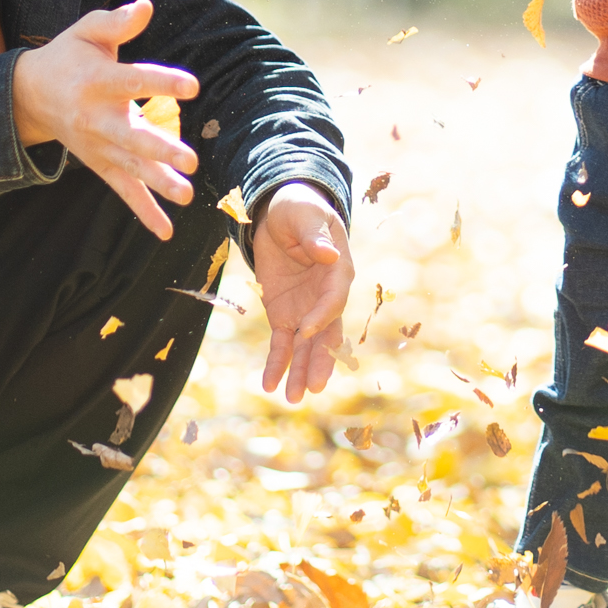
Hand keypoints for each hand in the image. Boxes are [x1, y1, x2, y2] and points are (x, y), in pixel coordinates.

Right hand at [10, 0, 200, 238]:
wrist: (28, 95)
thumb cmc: (68, 56)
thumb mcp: (87, 31)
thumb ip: (116, 21)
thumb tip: (146, 6)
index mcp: (96, 81)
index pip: (133, 81)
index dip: (162, 83)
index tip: (193, 86)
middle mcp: (95, 118)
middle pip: (130, 135)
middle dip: (160, 149)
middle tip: (190, 159)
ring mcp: (96, 146)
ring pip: (129, 168)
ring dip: (157, 183)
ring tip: (186, 195)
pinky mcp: (99, 164)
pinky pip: (122, 190)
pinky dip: (143, 211)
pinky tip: (166, 230)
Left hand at [251, 186, 352, 401]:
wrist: (280, 214)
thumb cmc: (299, 209)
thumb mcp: (305, 214)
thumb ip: (315, 234)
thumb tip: (327, 253)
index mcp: (338, 271)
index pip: (334, 299)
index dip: (322, 316)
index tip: (305, 330)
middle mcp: (325, 297)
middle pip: (326, 333)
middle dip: (320, 360)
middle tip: (314, 386)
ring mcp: (306, 309)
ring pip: (306, 346)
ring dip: (300, 371)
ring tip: (294, 398)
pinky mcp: (284, 315)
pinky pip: (282, 344)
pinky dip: (276, 364)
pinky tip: (269, 385)